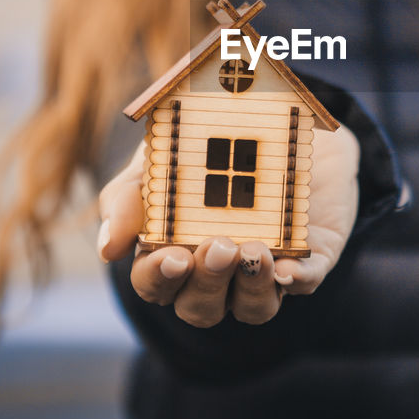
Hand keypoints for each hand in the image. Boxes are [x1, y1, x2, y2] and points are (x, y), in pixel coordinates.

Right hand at [96, 124, 359, 326]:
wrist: (279, 110)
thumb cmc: (205, 144)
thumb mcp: (159, 159)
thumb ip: (127, 198)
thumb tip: (109, 249)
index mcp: (173, 253)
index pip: (156, 286)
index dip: (160, 279)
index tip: (173, 255)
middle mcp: (217, 274)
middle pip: (202, 307)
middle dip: (208, 284)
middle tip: (219, 246)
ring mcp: (264, 270)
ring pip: (253, 308)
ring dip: (252, 289)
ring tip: (255, 252)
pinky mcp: (309, 256)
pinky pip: (306, 282)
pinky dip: (298, 280)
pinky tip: (289, 269)